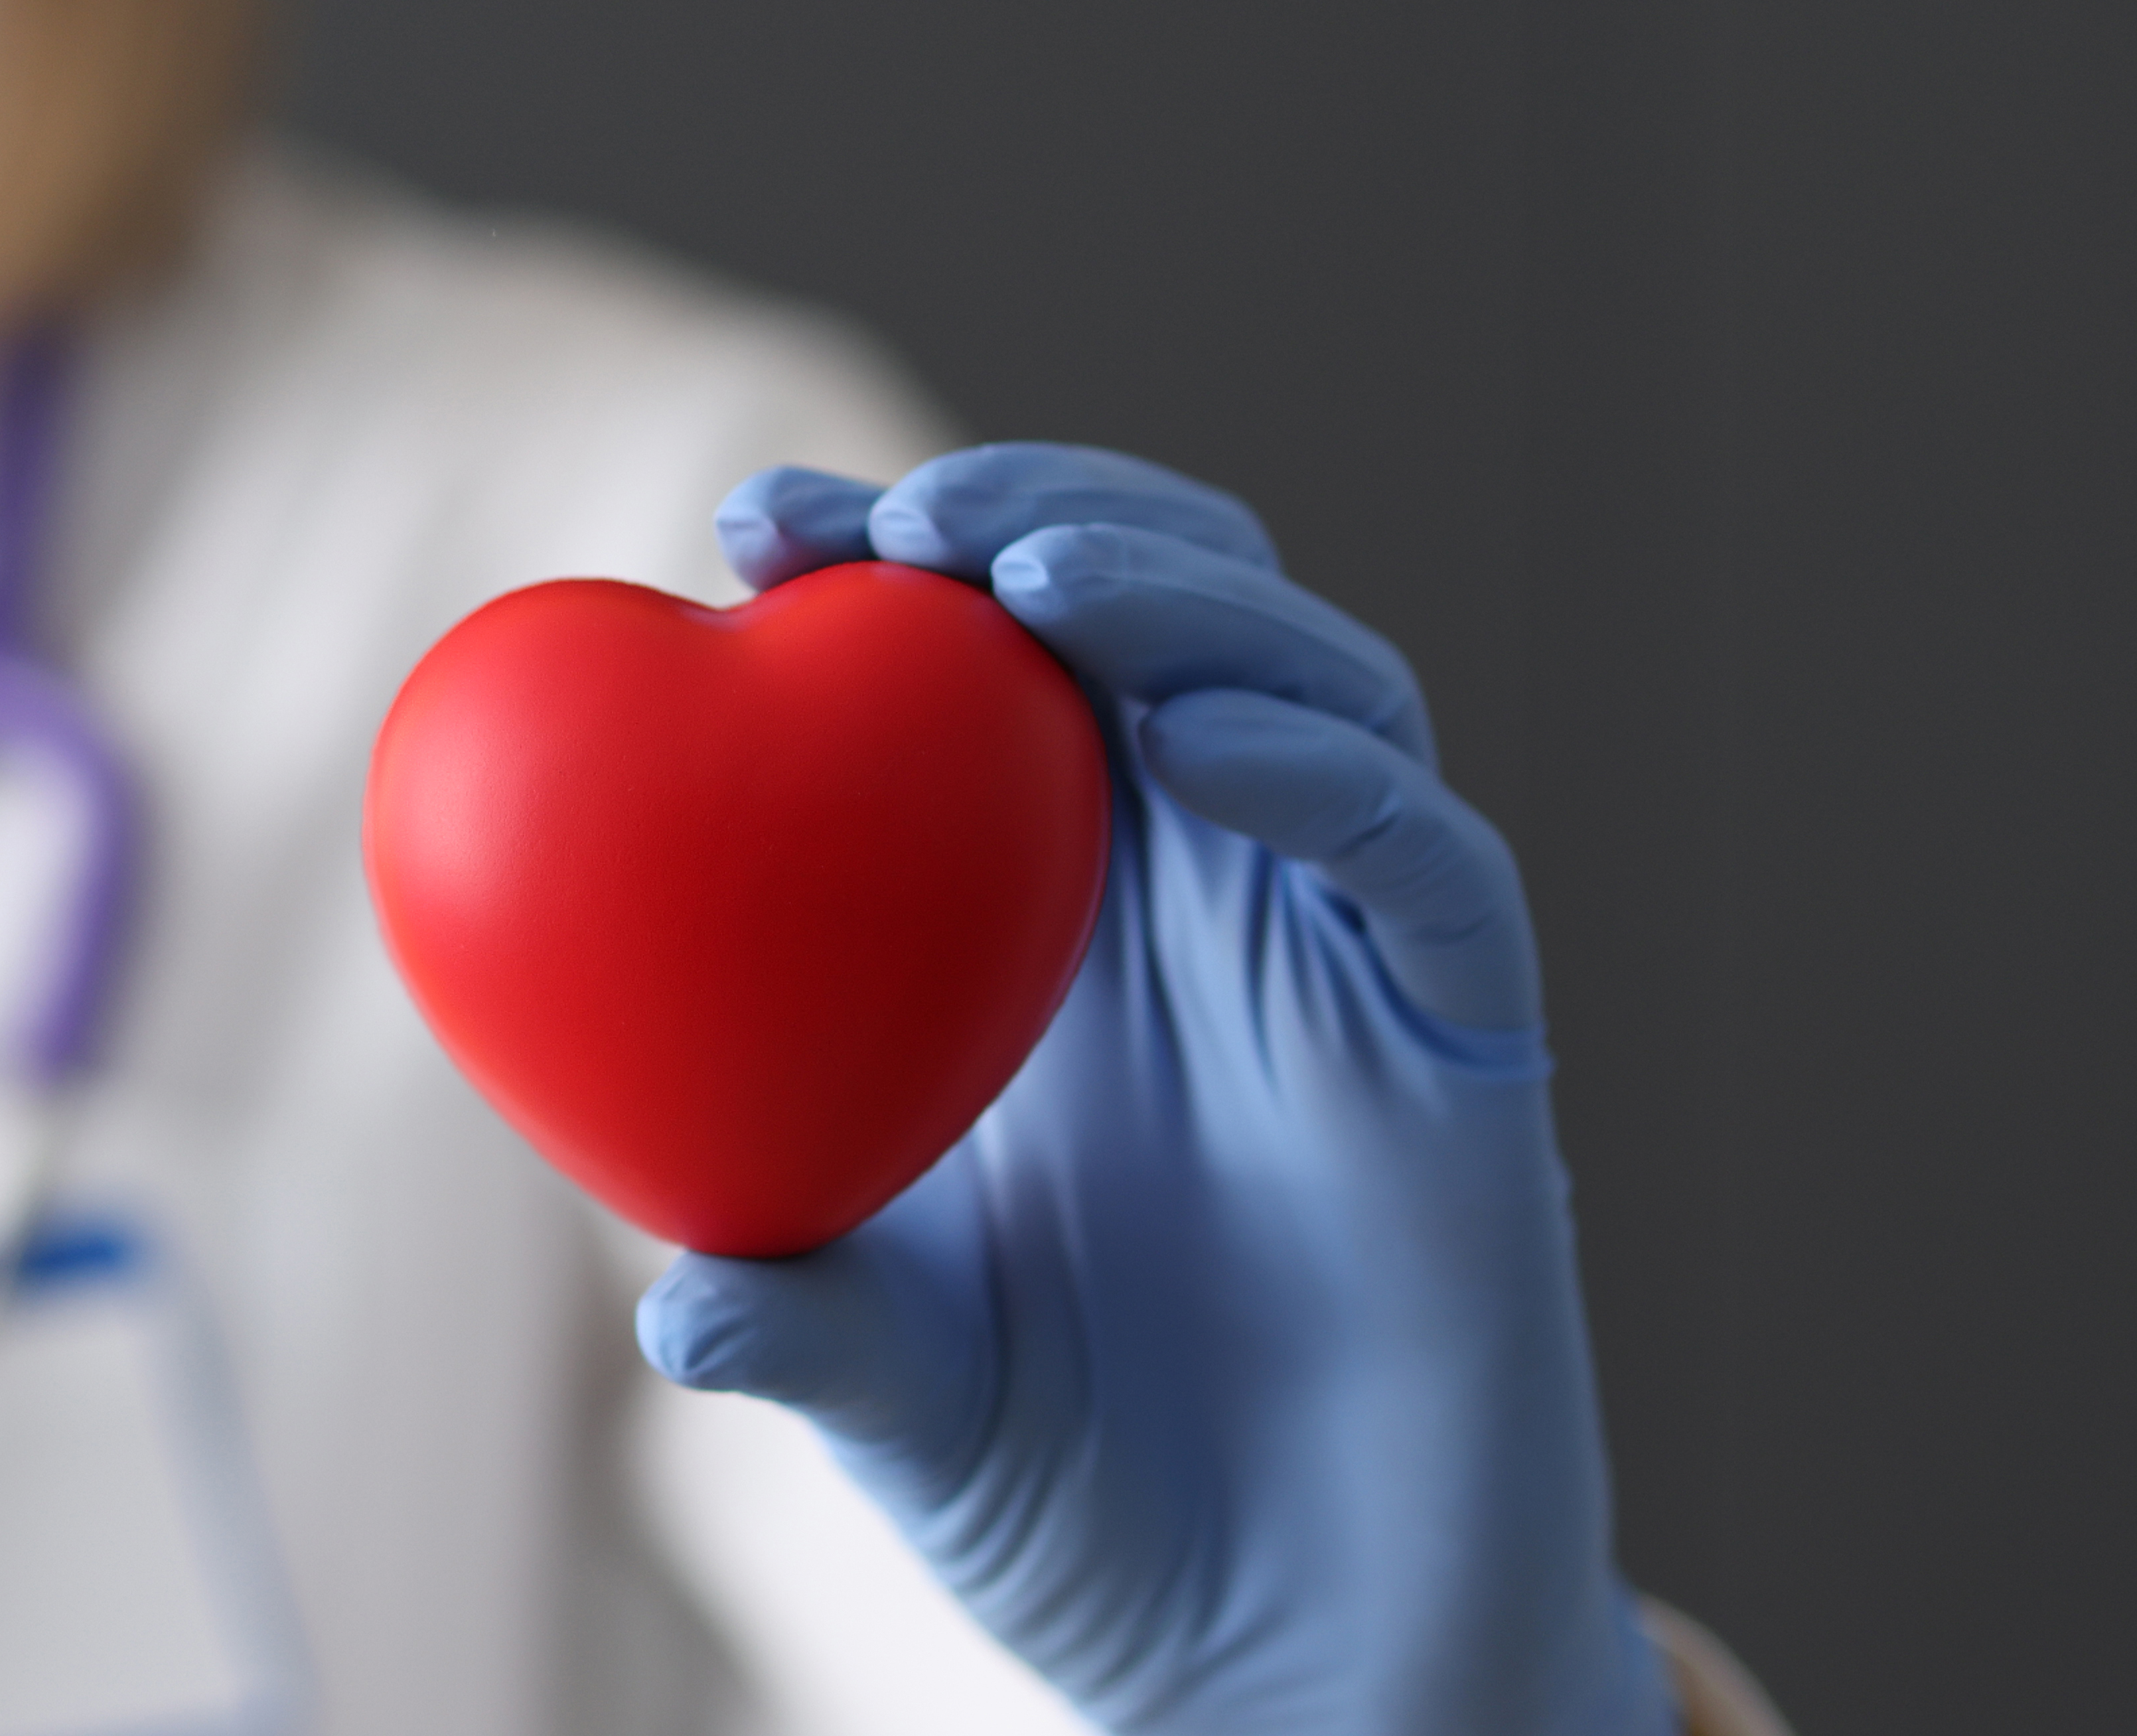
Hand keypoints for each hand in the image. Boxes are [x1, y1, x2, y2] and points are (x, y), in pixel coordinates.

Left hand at [644, 445, 1669, 1735]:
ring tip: (1029, 578)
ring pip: (1308, 685)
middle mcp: (1203, 916)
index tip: (751, 528)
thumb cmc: (1086, 1502)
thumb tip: (666, 1296)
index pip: (975, 690)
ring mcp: (1345, 966)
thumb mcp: (897, 1392)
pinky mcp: (1470, 1044)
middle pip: (1154, 620)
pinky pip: (1426, 863)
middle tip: (892, 514)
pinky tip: (1202, 739)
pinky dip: (1325, 774)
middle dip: (1030, 523)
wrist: (1285, 1659)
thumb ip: (799, 1318)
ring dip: (1177, 599)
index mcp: (1047, 943)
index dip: (882, 579)